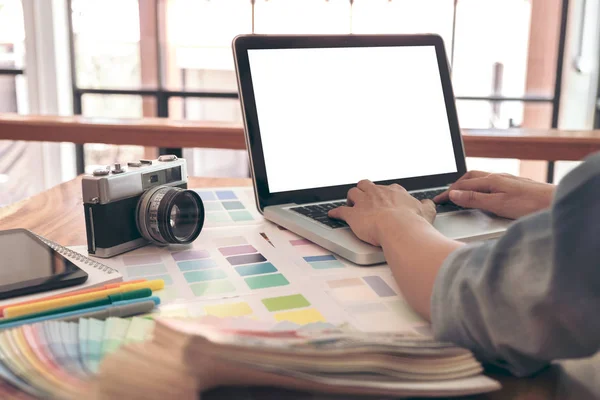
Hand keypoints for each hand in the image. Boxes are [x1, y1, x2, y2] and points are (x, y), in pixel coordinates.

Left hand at [328, 180, 435, 245]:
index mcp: (394, 192)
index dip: (385, 194)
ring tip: (351, 204)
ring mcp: (364, 203)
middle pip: (366, 185)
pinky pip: (340, 211)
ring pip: (353, 193)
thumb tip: (428, 204)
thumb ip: (427, 206)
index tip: (385, 199)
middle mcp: (377, 193)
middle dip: (364, 190)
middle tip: (365, 198)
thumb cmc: (412, 222)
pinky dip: (336, 212)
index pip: (388, 188)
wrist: (399, 228)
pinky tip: (332, 214)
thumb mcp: (427, 212)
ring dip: (351, 198)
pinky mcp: (353, 215)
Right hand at [434, 171, 554, 219]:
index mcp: (491, 180)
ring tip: (460, 193)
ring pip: (480, 179)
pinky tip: (483, 193)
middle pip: (470, 178)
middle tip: (445, 195)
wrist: (556, 202)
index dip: (448, 193)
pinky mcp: (514, 185)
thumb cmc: (530, 205)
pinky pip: (489, 182)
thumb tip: (455, 194)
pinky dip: (478, 187)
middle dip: (455, 185)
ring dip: (467, 185)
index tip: (437, 200)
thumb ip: (474, 199)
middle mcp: (498, 177)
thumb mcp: (497, 204)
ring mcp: (507, 180)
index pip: (462, 186)